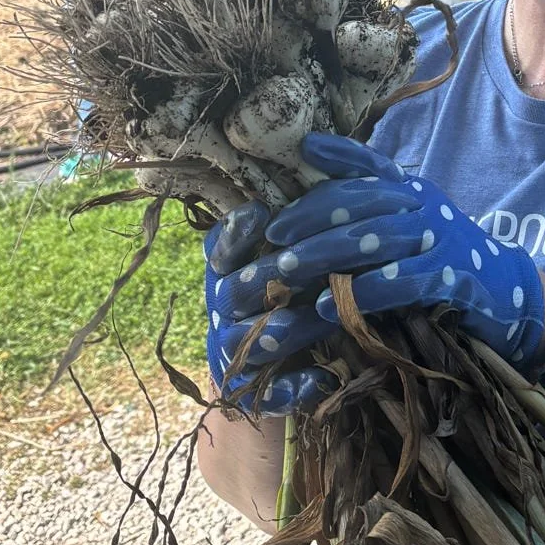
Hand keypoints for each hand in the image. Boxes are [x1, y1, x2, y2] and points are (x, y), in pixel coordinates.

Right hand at [203, 203, 339, 415]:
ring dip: (289, 329)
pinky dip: (293, 386)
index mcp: (230, 269)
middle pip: (238, 290)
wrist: (292, 360)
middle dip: (273, 278)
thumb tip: (312, 150)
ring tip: (324, 320)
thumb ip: (300, 212)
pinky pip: (268, 393)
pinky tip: (320, 378)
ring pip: (252, 340)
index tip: (260, 214)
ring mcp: (236, 349)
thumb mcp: (295, 246)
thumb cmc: (300, 285)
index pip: (221, 248)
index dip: (236, 232)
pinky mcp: (254, 391)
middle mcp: (226, 307)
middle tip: (308, 267)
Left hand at [264, 134, 544, 364]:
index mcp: (411, 189)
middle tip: (274, 236)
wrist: (506, 292)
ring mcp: (440, 240)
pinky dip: (364, 292)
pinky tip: (329, 306)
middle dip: (313, 216)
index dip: (339, 154)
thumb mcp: (407, 224)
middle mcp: (424, 206)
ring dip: (328, 252)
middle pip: (363, 201)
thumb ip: (369, 208)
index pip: (372, 165)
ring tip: (288, 268)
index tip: (304, 149)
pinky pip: (404, 281)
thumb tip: (312, 188)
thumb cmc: (441, 258)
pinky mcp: (453, 278)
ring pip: (377, 238)